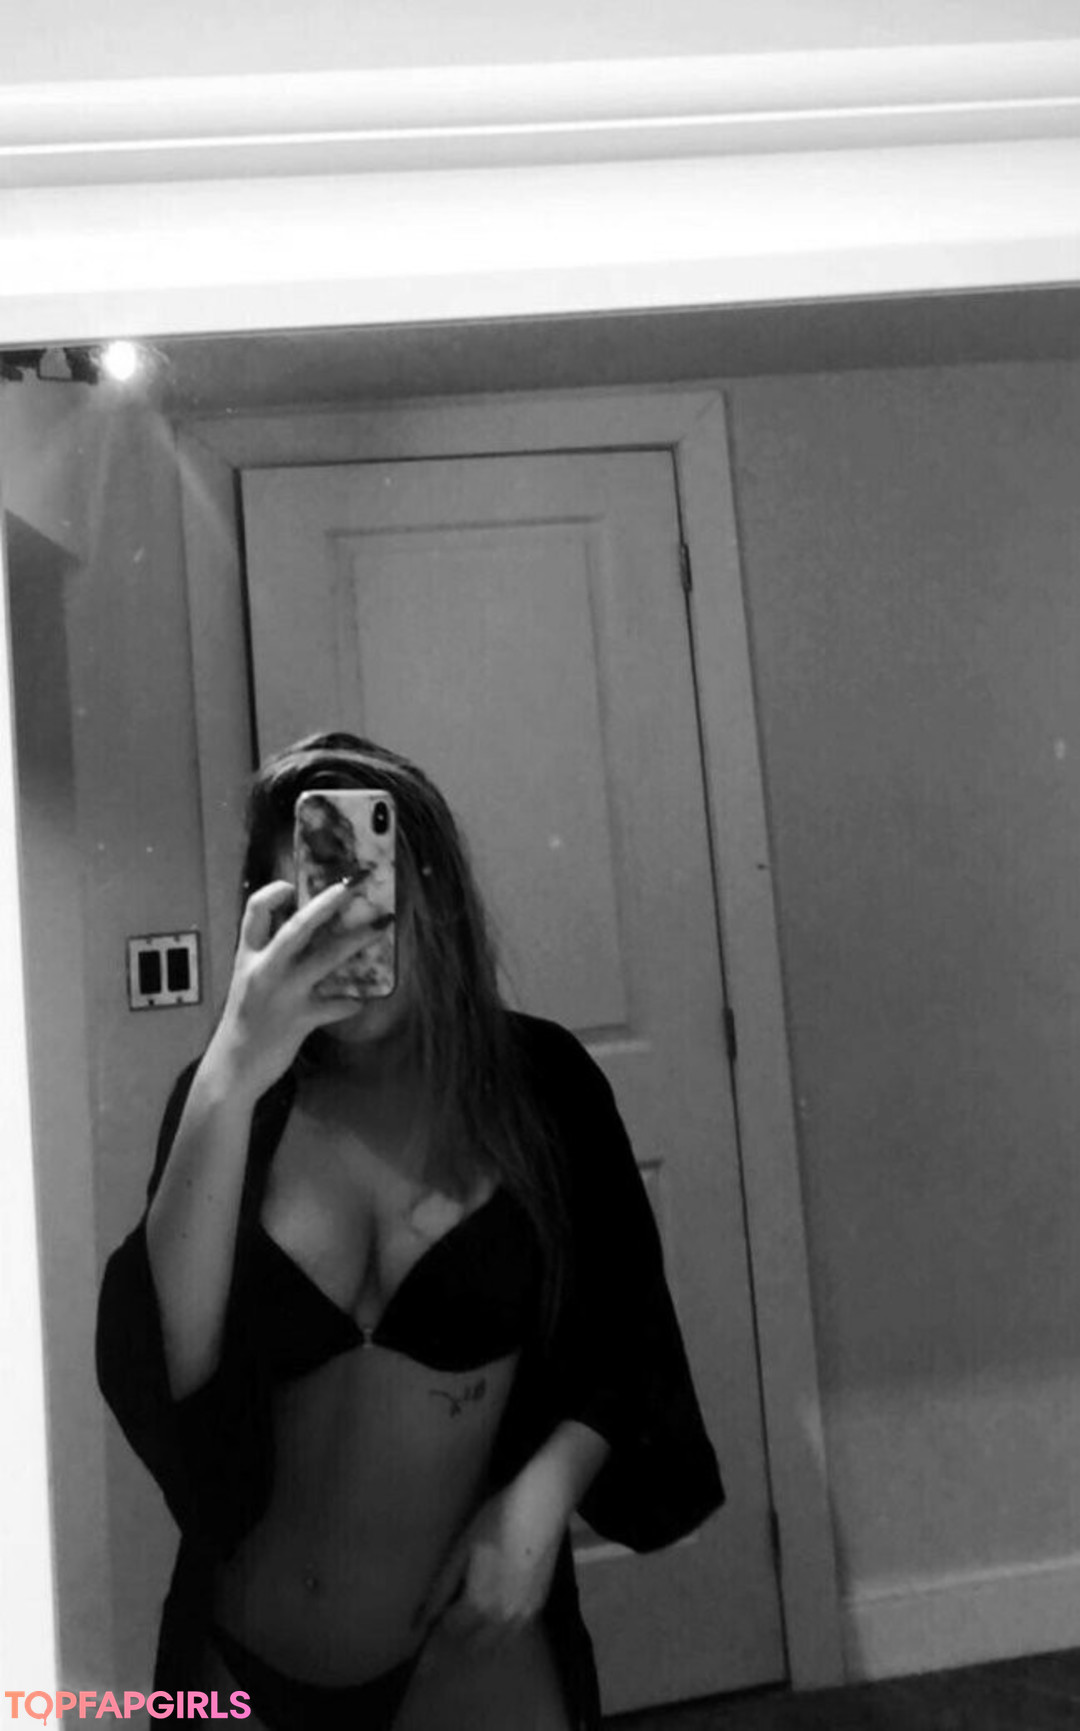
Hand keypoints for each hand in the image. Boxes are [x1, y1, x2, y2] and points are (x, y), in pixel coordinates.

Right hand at [204, 879, 382, 1097]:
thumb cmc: (244, 1022)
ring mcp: (284, 993)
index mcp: (247, 957)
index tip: (292, 886)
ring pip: (326, 957)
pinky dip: (350, 1001)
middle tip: (354, 885)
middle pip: (298, 926)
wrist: (232, 1067)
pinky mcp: (300, 1019)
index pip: (254, 911)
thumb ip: (270, 960)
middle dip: (328, 902)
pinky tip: (361, 1001)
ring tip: (382, 925)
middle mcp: (265, 969)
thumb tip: (307, 935)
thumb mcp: (248, 983)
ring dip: (357, 939)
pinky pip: (336, 1005)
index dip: (273, 892)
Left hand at [415, 1473, 568, 1655]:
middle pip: (472, 1646)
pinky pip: (514, 1634)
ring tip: (467, 1619)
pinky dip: (499, 1634)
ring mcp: (524, 1616)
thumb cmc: (495, 1522)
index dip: (436, 1627)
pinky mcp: (538, 1607)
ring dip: (478, 1640)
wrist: (542, 1509)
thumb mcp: (461, 1549)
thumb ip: (441, 1588)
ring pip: (495, 1646)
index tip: (428, 1621)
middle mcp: (502, 1619)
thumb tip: (420, 1618)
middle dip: (456, 1638)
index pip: (450, 1632)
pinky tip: (493, 1613)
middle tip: (446, 1619)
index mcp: (479, 1604)